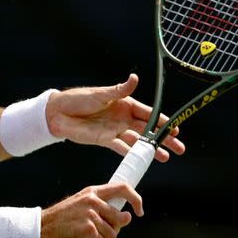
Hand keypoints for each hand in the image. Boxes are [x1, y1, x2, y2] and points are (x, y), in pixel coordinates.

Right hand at [40, 182, 142, 237]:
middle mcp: (93, 202)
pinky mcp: (89, 232)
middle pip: (120, 220)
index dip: (136, 199)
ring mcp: (91, 216)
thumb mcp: (80, 206)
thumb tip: (127, 218)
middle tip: (95, 237)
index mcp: (92, 193)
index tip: (139, 211)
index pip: (122, 189)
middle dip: (112, 233)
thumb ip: (102, 209)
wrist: (39, 230)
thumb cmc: (60, 221)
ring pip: (112, 237)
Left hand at [46, 73, 184, 161]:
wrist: (58, 113)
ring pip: (138, 141)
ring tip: (166, 157)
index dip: (162, 121)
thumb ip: (119, 90)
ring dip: (151, 149)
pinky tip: (143, 160)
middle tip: (179, 148)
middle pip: (148, 129)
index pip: (148, 113)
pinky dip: (132, 154)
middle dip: (163, 139)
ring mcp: (115, 130)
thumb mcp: (100, 94)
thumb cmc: (79, 99)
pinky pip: (121, 148)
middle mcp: (123, 118)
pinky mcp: (105, 140)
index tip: (175, 128)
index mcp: (124, 104)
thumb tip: (135, 78)